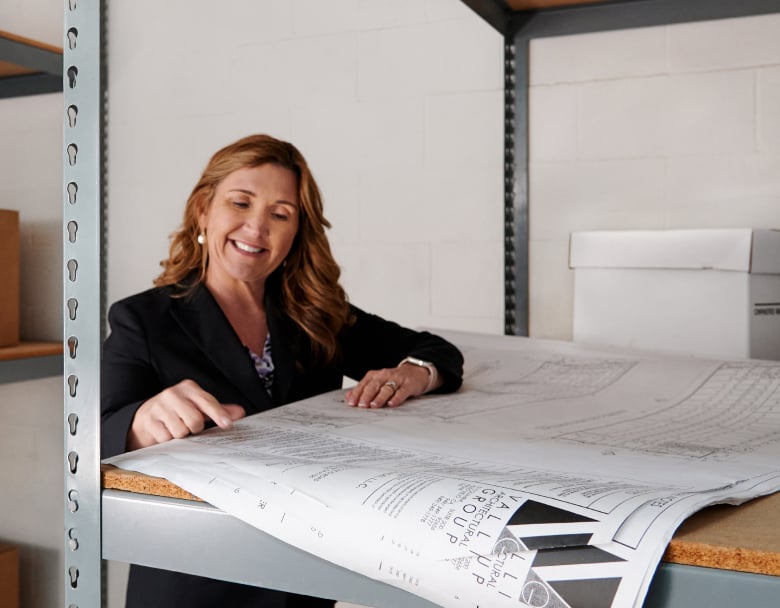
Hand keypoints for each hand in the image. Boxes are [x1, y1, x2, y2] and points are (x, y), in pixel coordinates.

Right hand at [127, 379, 245, 449]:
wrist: (145, 416)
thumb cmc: (177, 411)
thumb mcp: (197, 407)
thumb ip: (217, 410)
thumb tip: (239, 413)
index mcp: (188, 388)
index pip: (207, 402)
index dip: (218, 414)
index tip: (227, 424)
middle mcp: (173, 394)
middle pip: (195, 420)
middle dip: (195, 428)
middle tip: (190, 426)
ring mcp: (159, 406)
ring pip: (180, 431)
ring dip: (181, 435)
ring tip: (176, 428)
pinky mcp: (149, 420)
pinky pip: (166, 438)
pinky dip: (168, 439)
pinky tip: (165, 431)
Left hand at [345, 364, 432, 408]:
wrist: (416, 372)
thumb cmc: (395, 379)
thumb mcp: (378, 382)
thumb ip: (364, 389)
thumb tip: (349, 396)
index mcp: (376, 375)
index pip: (364, 384)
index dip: (357, 393)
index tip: (351, 403)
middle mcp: (385, 375)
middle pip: (374, 385)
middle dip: (366, 396)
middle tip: (361, 405)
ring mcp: (397, 380)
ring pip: (387, 388)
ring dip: (379, 397)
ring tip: (374, 405)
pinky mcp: (408, 385)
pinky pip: (402, 392)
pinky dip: (396, 398)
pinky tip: (391, 404)